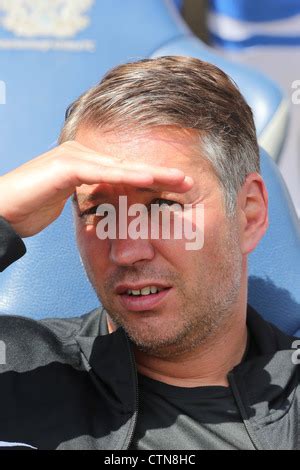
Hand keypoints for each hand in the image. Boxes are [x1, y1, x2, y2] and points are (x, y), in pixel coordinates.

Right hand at [0, 141, 192, 236]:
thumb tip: (107, 208)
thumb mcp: (68, 203)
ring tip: (180, 179)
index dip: (152, 179)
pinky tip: (149, 179)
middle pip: (129, 165)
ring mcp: (74, 157)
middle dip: (160, 174)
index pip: (125, 172)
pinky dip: (127, 176)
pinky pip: (103, 172)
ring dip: (153, 173)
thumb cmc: (31, 209)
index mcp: (85, 164)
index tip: (177, 188)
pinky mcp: (66, 166)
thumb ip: (88, 199)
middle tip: (189, 180)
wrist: (2, 212)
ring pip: (121, 166)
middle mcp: (82, 156)